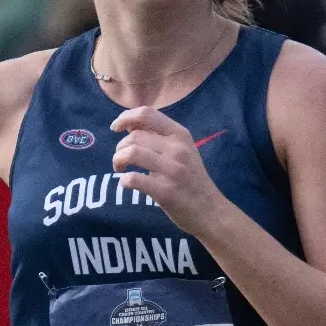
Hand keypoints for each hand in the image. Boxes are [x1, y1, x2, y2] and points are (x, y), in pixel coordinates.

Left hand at [110, 107, 232, 236]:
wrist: (210, 211)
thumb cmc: (192, 179)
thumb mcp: (183, 151)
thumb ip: (159, 137)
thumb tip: (128, 125)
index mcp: (180, 135)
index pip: (146, 114)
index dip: (125, 117)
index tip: (115, 128)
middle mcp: (178, 149)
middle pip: (134, 136)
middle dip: (120, 147)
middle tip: (120, 160)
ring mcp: (173, 170)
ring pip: (131, 153)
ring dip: (118, 160)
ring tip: (120, 168)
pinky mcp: (166, 191)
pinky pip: (133, 178)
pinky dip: (124, 180)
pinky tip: (127, 184)